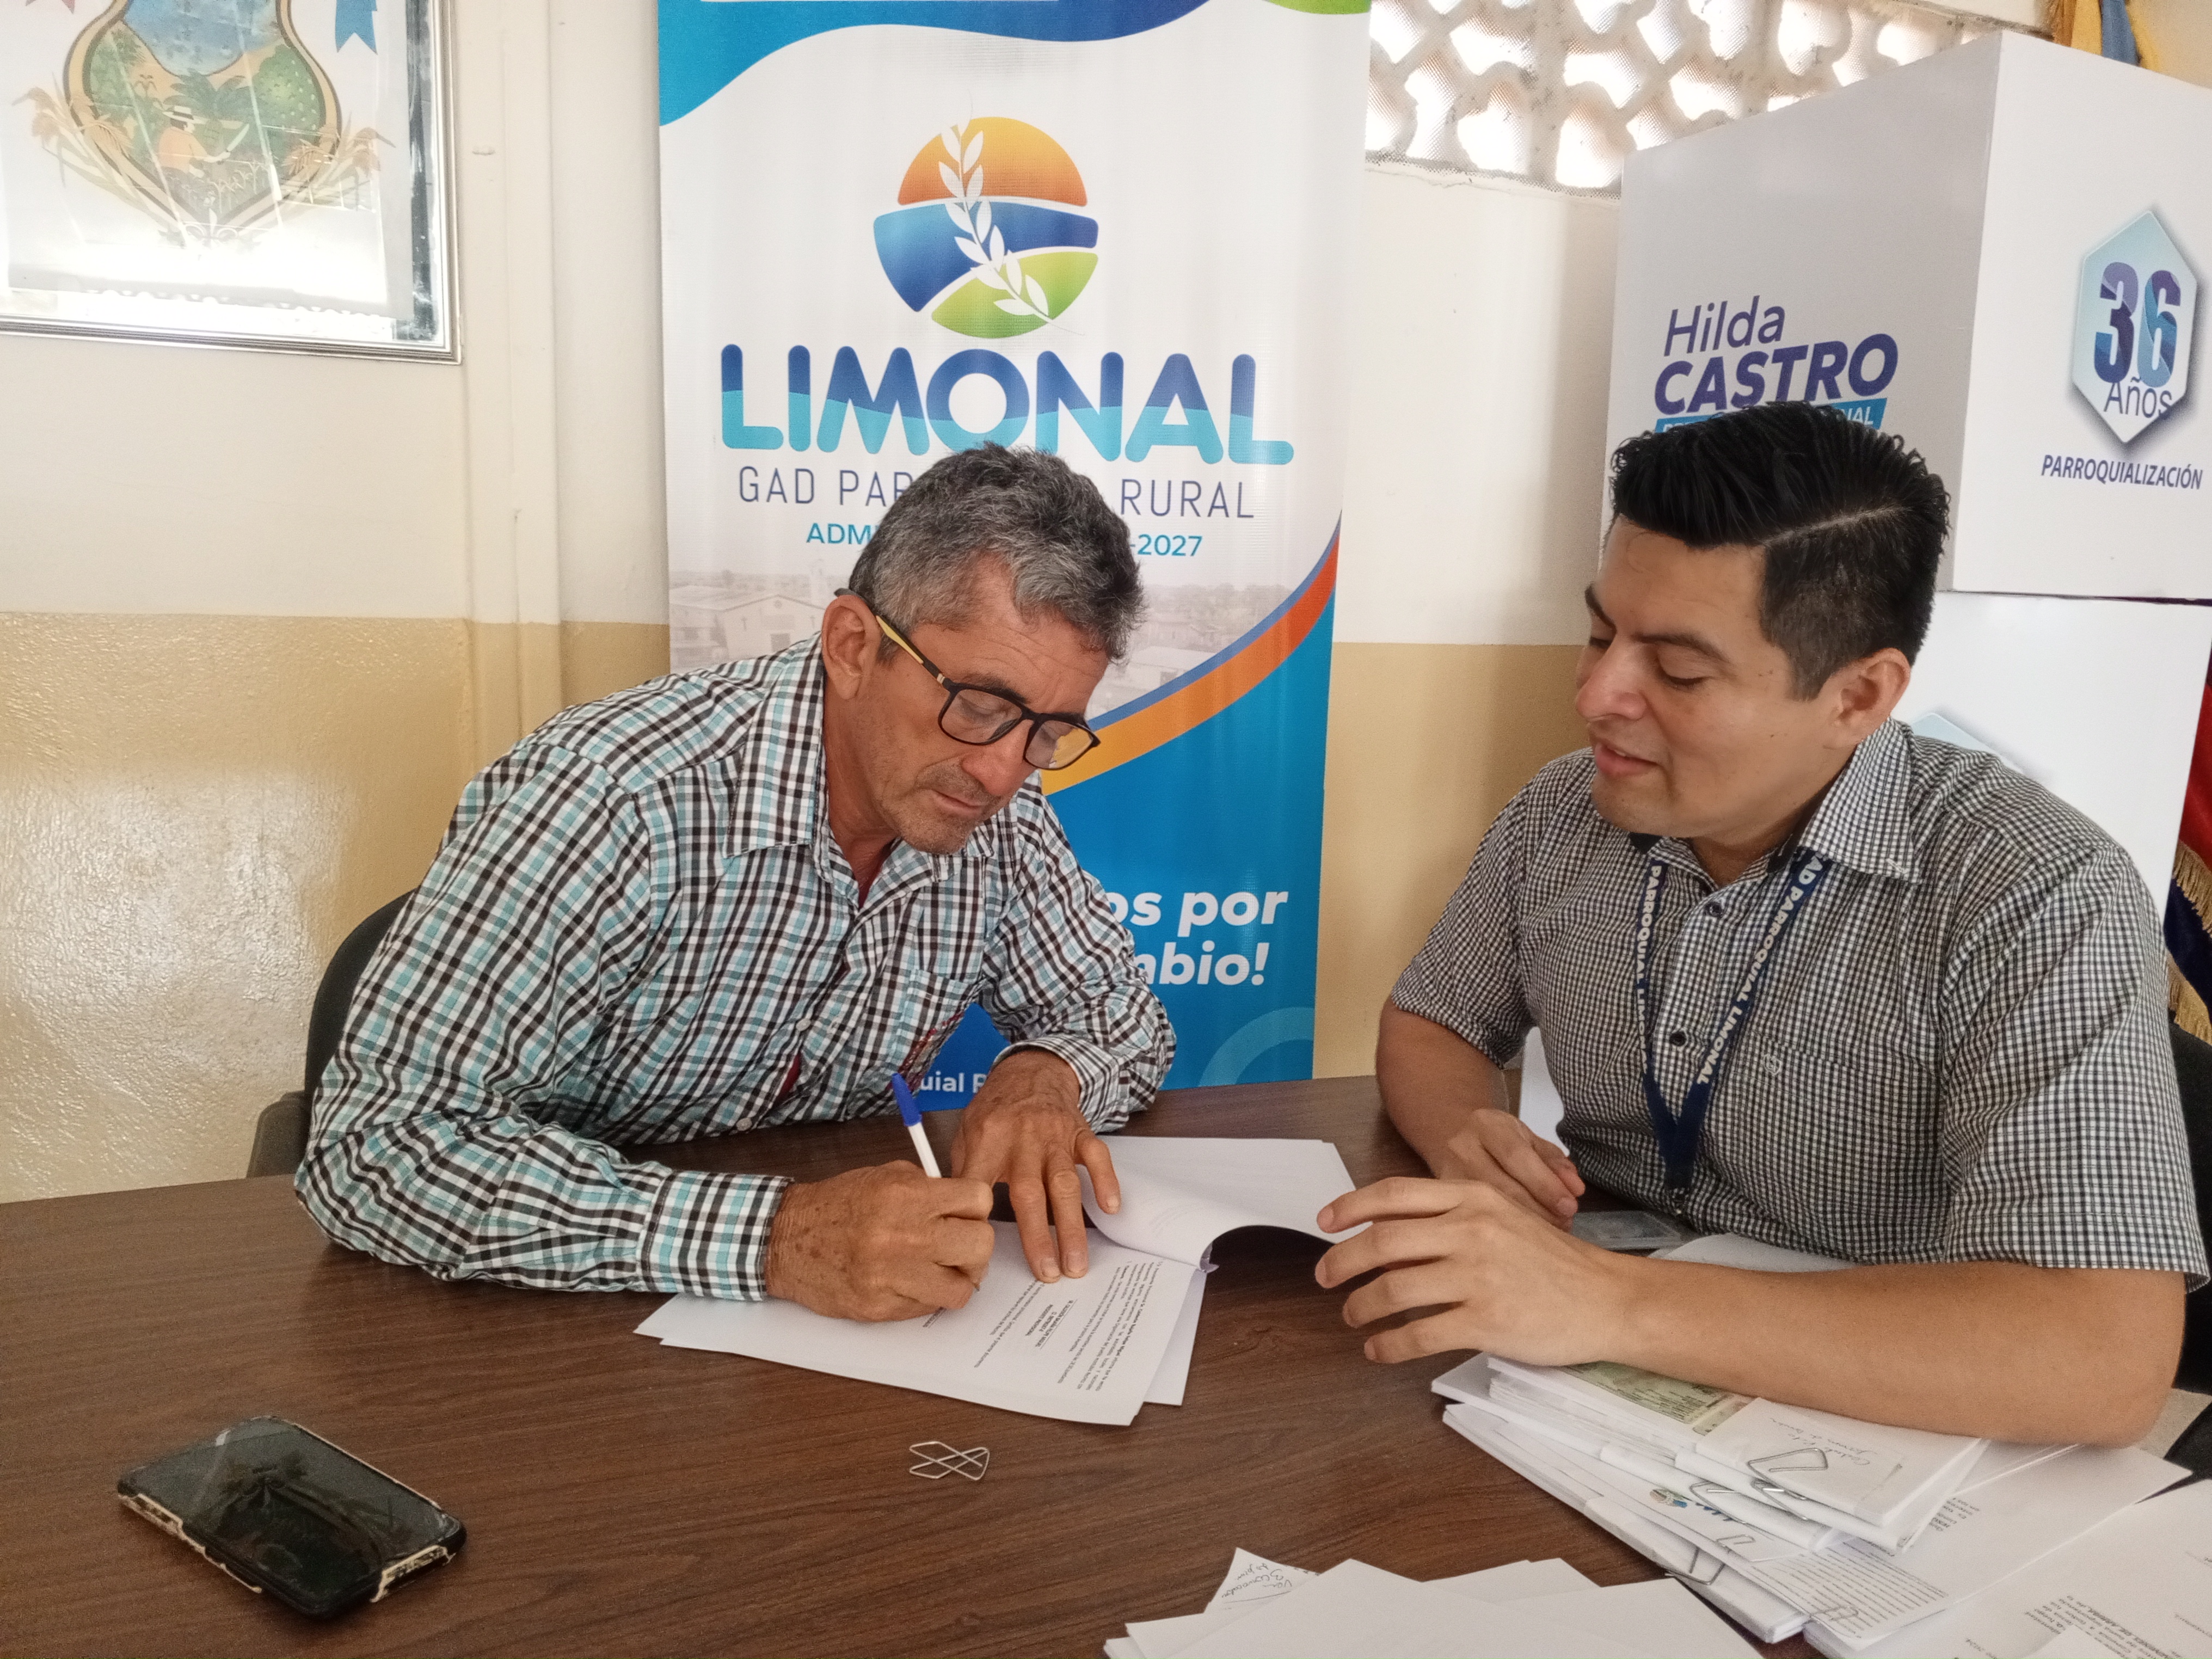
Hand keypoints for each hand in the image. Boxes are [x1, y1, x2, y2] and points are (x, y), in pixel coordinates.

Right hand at [764, 1162, 993, 1320]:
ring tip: (939, 1272)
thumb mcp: (884, 1176)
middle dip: (975, 1248)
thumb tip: (965, 1206)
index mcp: (906, 1195)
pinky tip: (909, 1283)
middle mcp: (903, 1235)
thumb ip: (927, 1188)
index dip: (977, 1209)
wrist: (785, 1239)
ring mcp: (892, 1275)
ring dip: (956, 1281)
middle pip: (979, 1246)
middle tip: (959, 1248)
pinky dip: (926, 1298)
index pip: (978, 1201)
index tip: (967, 1215)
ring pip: (961, 1289)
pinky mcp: (880, 1307)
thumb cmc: (835, 1205)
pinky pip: (928, 1309)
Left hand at [950, 1048, 1117, 1282]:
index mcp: (987, 1139)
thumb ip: (963, 1172)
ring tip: (1076, 1263)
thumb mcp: (966, 1133)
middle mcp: (1022, 1138)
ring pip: (1064, 1184)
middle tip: (1047, 1274)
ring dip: (1072, 1225)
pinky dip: (1105, 1181)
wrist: (1030, 1072)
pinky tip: (1110, 1209)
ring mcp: (1054, 1136)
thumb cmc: (995, 1110)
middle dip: (1038, 1237)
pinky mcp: (1079, 1132)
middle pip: (1030, 1193)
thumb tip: (954, 1219)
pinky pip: (1096, 1157)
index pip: (980, 1185)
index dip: (978, 1221)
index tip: (980, 1257)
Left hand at [1314, 1177, 1633, 1365]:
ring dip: (1361, 1305)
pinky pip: (1419, 1334)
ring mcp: (1478, 1276)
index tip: (1324, 1221)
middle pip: (1383, 1241)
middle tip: (1324, 1277)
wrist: (1606, 1299)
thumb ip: (1453, 1220)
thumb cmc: (1555, 1262)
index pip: (1395, 1193)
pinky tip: (1378, 1349)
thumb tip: (1390, 1237)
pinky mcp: (1486, 1321)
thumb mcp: (1504, 1219)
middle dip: (1342, 1261)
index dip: (1352, 1206)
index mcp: (1474, 1199)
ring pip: (1394, 1288)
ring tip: (1353, 1315)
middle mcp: (1471, 1231)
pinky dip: (1388, 1344)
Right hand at [1430, 1107, 1583, 1227]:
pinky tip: (1525, 1236)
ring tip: (1551, 1232)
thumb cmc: (1498, 1139)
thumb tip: (1575, 1189)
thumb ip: (1553, 1161)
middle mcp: (1461, 1147)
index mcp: (1486, 1125)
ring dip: (1525, 1223)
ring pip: (1489, 1207)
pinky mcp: (1444, 1198)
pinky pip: (1477, 1218)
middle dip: (1539, 1209)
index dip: (1545, 1184)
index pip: (1517, 1156)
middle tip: (1565, 1224)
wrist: (1452, 1136)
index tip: (1570, 1206)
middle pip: (1502, 1186)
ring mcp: (1448, 1175)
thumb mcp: (1527, 1139)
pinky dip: (1506, 1229)